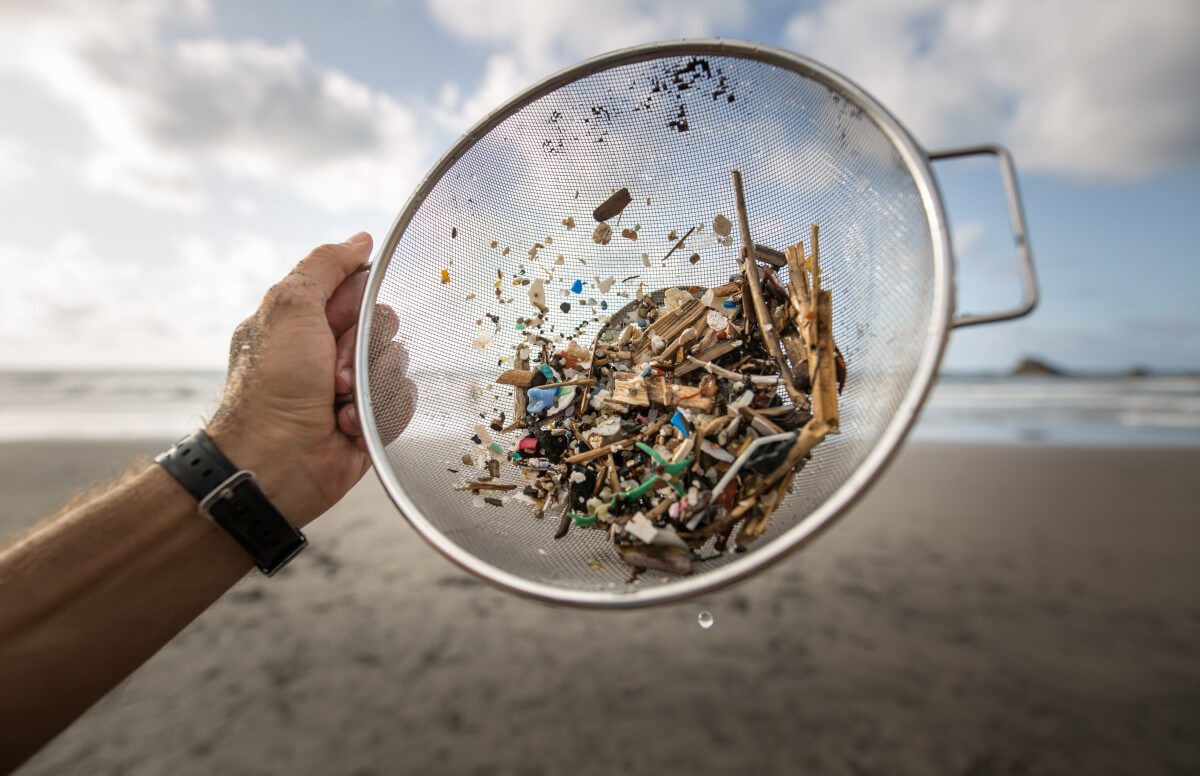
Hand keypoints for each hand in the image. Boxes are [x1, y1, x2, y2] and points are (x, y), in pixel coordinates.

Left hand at [207, 232, 415, 526]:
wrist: (276, 462)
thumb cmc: (273, 386)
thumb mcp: (289, 306)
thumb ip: (324, 265)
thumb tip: (361, 240)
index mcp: (306, 319)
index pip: (358, 287)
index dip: (359, 301)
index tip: (340, 320)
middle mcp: (329, 350)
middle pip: (384, 323)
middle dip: (364, 346)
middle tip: (332, 370)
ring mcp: (352, 386)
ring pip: (398, 361)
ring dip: (370, 383)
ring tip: (337, 403)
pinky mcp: (371, 419)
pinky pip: (403, 399)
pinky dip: (380, 412)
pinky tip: (348, 425)